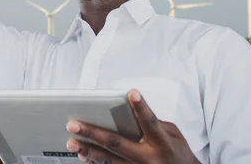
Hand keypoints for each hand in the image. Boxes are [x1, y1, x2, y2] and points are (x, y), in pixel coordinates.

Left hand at [65, 89, 200, 163]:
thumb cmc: (178, 153)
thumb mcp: (174, 135)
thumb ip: (154, 124)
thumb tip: (131, 112)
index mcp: (162, 142)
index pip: (150, 122)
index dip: (141, 107)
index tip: (131, 93)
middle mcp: (148, 158)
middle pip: (117, 143)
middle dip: (93, 132)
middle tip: (74, 124)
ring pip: (108, 160)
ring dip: (88, 150)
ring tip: (71, 141)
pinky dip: (95, 162)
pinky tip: (83, 155)